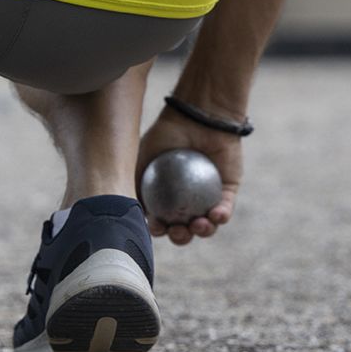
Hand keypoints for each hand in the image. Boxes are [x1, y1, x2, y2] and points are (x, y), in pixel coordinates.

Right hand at [136, 109, 242, 245]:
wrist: (196, 114)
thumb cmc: (166, 133)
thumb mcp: (141, 156)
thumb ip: (132, 181)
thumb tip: (123, 208)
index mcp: (165, 199)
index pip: (161, 221)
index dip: (158, 230)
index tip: (156, 226)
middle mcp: (186, 202)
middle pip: (183, 229)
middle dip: (181, 237)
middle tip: (179, 230)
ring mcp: (207, 199)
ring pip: (206, 224)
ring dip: (203, 231)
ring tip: (199, 225)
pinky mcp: (228, 192)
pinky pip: (225, 208)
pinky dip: (221, 215)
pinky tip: (216, 216)